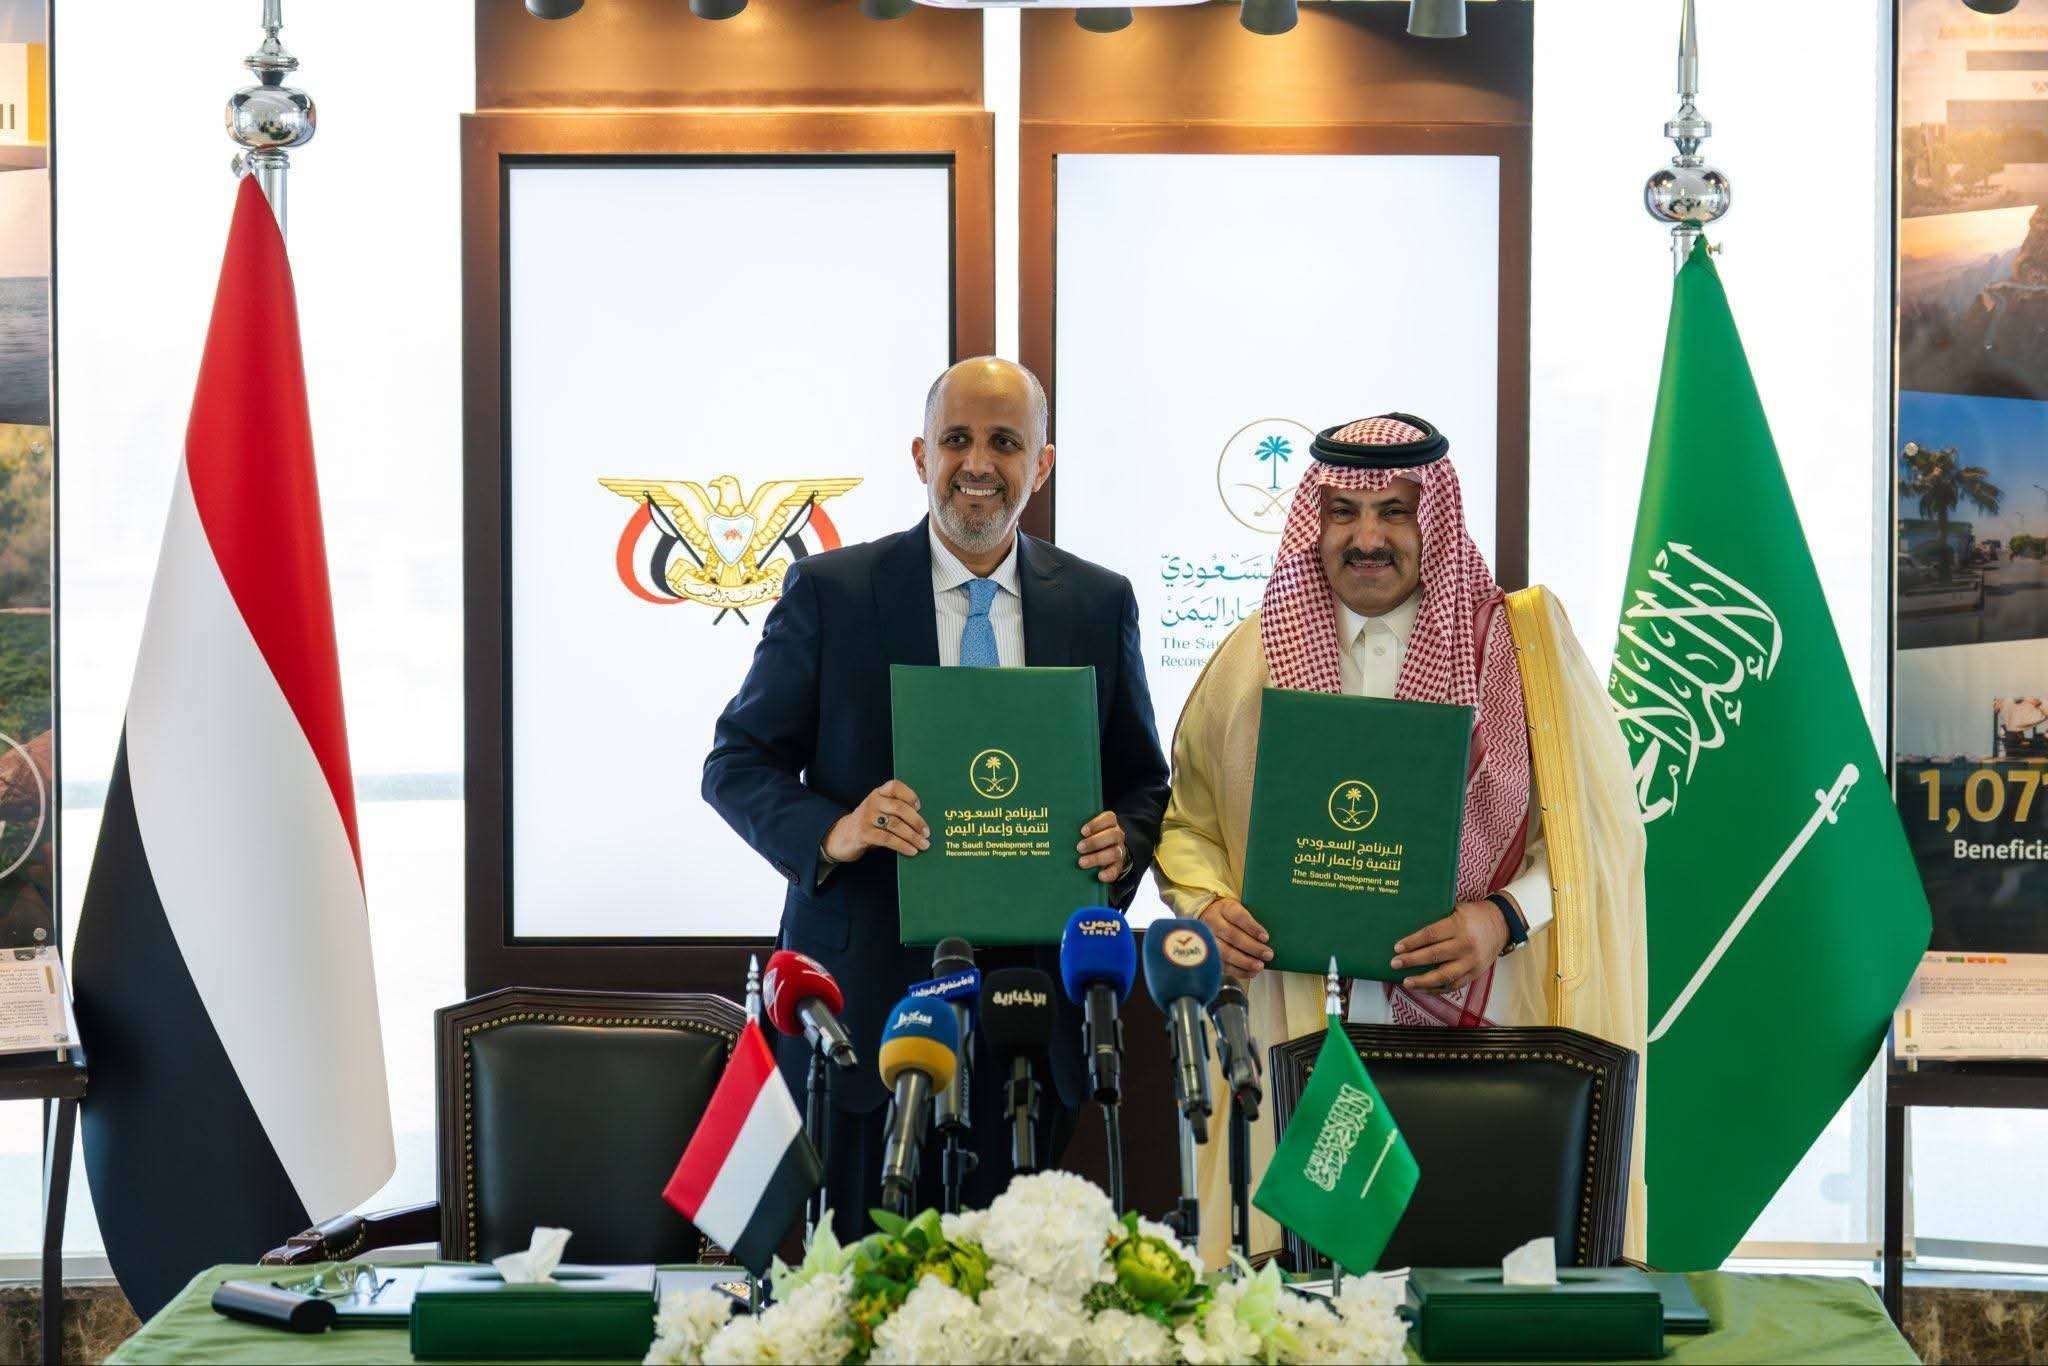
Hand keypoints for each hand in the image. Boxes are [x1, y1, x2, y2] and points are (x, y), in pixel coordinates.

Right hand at [824, 780, 929, 863]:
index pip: (895, 786)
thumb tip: (923, 823)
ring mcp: (867, 817)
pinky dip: (902, 845)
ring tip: (924, 845)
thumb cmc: (869, 824)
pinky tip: (911, 851)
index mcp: (879, 793)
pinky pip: (887, 839)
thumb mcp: (880, 811)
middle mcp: (873, 802)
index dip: (909, 795)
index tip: (920, 806)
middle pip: (899, 808)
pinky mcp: (864, 833)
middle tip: (927, 833)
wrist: (841, 836)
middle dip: (916, 821)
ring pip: (895, 825)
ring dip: (912, 836)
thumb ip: (896, 811)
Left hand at [1077, 811, 1128, 883]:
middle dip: (1094, 842)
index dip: (1096, 824)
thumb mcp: (1087, 831)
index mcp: (1110, 823)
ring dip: (1097, 858)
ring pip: (1114, 853)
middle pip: (1113, 835)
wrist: (1105, 853)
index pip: (1109, 818)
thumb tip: (1058, 828)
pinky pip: (1116, 870)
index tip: (1082, 831)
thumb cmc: (1090, 838)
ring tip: (1081, 862)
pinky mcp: (1118, 865)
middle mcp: (1117, 835)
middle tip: (1079, 848)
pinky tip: (1099, 876)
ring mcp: (1120, 850)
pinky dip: (1108, 873)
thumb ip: (1078, 829)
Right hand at [1199, 897, 1273, 978]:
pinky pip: (1222, 965)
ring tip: (1259, 966)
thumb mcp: (1239, 909)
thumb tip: (1268, 938)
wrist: (1206, 917)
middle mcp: (1213, 922)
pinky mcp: (1207, 954)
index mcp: (1225, 908)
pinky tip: (1251, 972)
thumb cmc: (1230, 916)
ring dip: (1245, 961)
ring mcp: (1207, 939)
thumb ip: (1251, 919)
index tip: (1266, 937)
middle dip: (1252, 947)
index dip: (1252, 927)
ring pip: (1226, 952)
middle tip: (1268, 954)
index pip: (1239, 917)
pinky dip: (1238, 971)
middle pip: (1233, 936)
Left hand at [1391, 900, 1508, 992]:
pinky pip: (1454, 985)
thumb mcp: (1457, 908)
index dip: (1412, 942)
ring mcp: (1472, 961)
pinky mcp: (1475, 973)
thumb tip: (1408, 924)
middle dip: (1412, 961)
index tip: (1397, 947)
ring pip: (1444, 975)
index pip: (1431, 935)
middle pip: (1434, 955)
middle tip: (1394, 963)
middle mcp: (1466, 945)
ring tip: (1406, 982)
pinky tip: (1423, 988)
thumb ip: (1438, 918)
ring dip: (1423, 981)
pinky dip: (1437, 989)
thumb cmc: (1473, 914)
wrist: (1502, 924)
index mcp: (1459, 925)